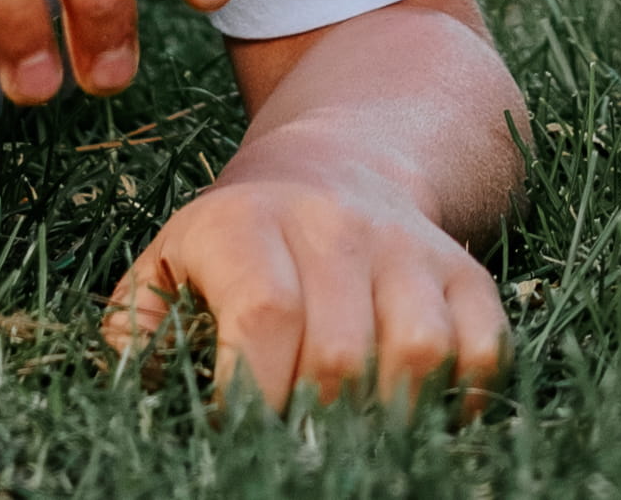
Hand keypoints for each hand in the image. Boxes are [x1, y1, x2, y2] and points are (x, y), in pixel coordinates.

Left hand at [106, 163, 508, 414]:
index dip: (253, 397)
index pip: (265, 315)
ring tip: (355, 449)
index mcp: (249, 222)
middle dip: (314, 431)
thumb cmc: (236, 240)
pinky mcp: (460, 268)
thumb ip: (138, 326)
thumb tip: (136, 390)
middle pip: (340, 354)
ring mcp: (406, 245)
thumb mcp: (170, 260)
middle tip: (294, 459)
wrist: (336, 161)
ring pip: (419, 351)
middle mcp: (334, 224)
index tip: (235, 438)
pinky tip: (423, 421)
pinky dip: (464, 397)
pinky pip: (484, 342)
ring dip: (388, 423)